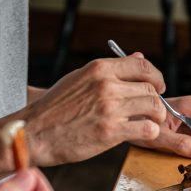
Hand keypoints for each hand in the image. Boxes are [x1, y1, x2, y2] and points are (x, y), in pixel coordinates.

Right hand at [23, 56, 166, 164]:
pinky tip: (140, 134)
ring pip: (154, 107)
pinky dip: (150, 132)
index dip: (156, 76)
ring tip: (149, 123)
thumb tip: (138, 56)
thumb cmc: (53, 109)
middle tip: (151, 111)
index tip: (158, 86)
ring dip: (156, 117)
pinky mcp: (111, 131)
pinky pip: (148, 129)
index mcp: (99, 69)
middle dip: (155, 101)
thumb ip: (110, 70)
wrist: (32, 133)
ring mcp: (110, 108)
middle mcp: (106, 85)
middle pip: (150, 88)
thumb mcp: (79, 79)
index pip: (143, 65)